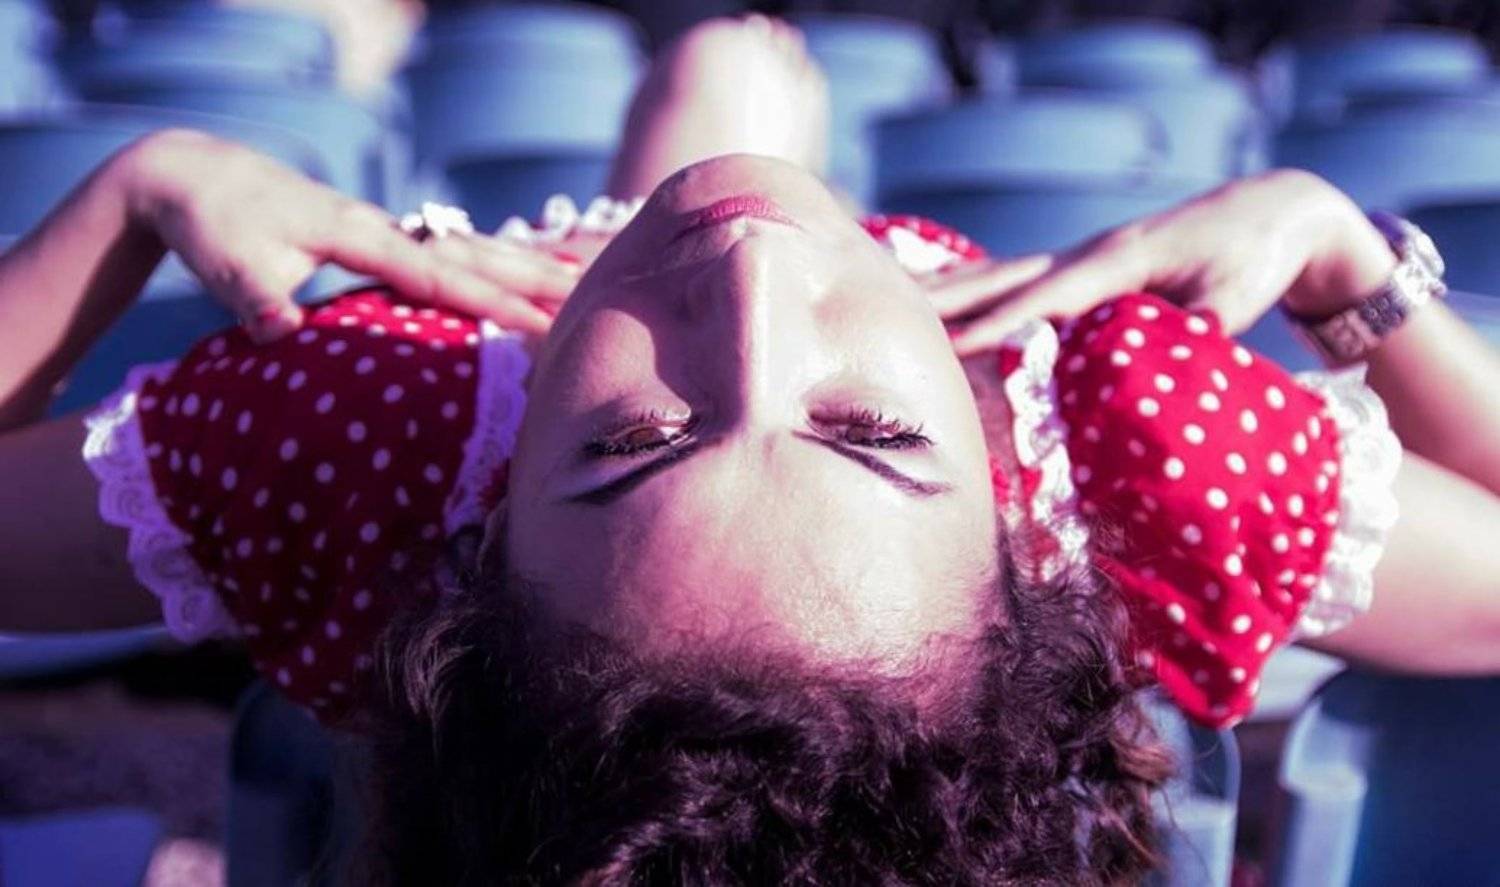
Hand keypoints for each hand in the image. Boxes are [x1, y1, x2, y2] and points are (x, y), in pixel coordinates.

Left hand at [122, 130, 578, 341]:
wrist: (200, 175)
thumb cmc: (216, 225)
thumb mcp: (226, 264)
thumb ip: (256, 299)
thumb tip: (281, 332)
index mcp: (358, 233)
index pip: (439, 273)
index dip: (491, 300)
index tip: (541, 326)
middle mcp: (386, 225)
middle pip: (475, 250)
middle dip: (534, 277)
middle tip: (593, 300)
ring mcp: (390, 227)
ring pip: (473, 244)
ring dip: (526, 264)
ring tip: (581, 283)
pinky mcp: (385, 236)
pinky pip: (454, 249)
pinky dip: (496, 261)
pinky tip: (526, 273)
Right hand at [930, 170, 1398, 355]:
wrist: (1268, 213)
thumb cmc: (1253, 259)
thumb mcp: (1236, 298)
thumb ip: (1195, 331)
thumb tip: (1155, 368)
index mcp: (1120, 261)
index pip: (1047, 297)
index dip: (1001, 323)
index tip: (955, 345)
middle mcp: (1089, 253)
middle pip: (1004, 276)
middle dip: (947, 299)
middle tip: (888, 313)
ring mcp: (1082, 256)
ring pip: (1000, 273)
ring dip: (948, 290)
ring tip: (891, 300)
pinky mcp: (1084, 266)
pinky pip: (1017, 279)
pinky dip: (974, 288)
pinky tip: (942, 300)